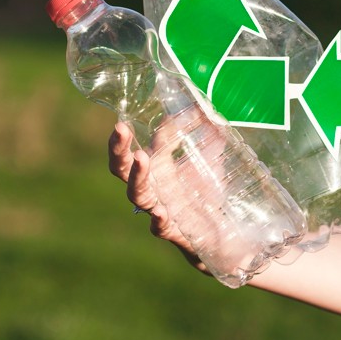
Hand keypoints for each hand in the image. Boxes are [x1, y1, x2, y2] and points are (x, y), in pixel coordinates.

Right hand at [107, 122, 208, 274]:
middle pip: (122, 169)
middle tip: (120, 128)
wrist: (222, 235)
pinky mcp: (175, 231)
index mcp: (155, 168)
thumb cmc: (207, 192)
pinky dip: (158, 220)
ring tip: (141, 157)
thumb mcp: (208, 157)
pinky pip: (160, 227)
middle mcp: (153, 188)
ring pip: (138, 195)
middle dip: (118, 149)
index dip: (125, 135)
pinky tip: (160, 213)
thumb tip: (201, 104)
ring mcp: (160, 209)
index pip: (131, 148)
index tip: (123, 119)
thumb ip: (204, 132)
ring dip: (137, 176)